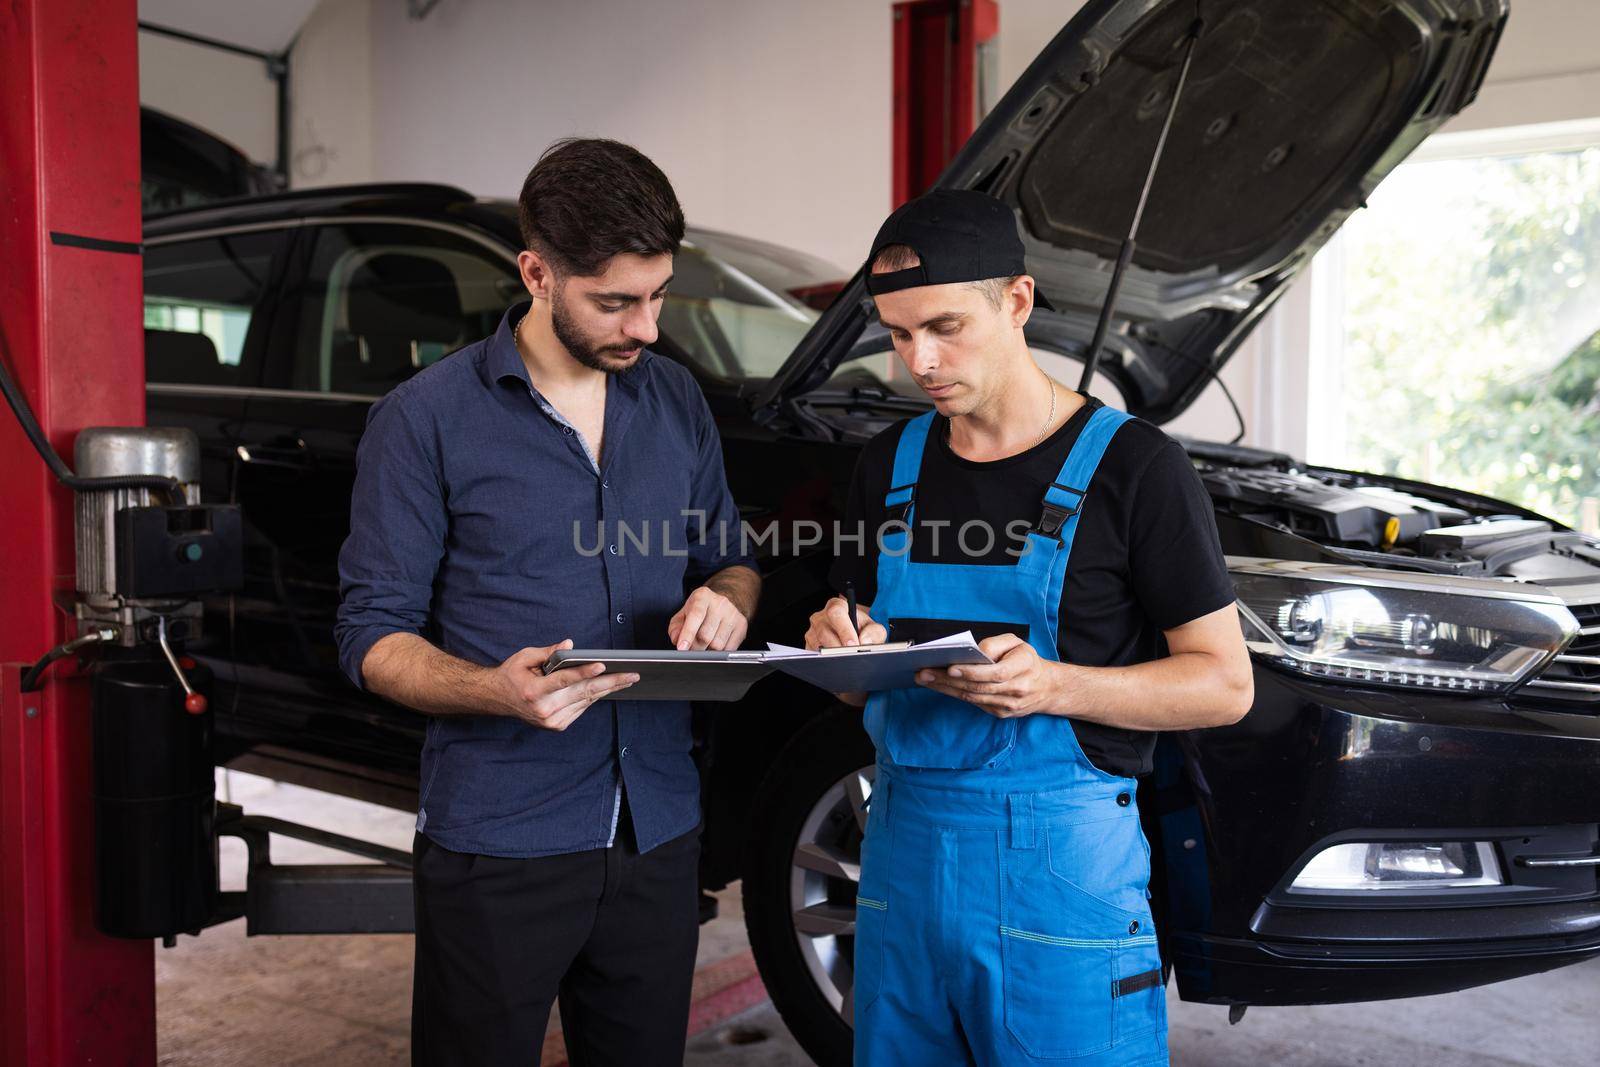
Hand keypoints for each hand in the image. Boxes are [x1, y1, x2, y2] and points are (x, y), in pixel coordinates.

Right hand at [488, 639, 638, 730]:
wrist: (497, 699)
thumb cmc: (512, 674)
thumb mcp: (525, 657)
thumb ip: (548, 652)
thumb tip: (570, 644)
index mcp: (533, 692)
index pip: (563, 680)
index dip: (584, 672)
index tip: (601, 665)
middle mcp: (544, 710)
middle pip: (583, 693)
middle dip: (611, 682)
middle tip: (632, 675)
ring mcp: (552, 721)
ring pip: (586, 701)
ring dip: (608, 689)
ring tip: (627, 678)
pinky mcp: (557, 725)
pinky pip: (582, 707)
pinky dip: (594, 696)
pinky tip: (608, 686)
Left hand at [669, 586, 747, 650]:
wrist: (721, 604)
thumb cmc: (698, 611)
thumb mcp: (682, 615)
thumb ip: (676, 628)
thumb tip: (677, 640)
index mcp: (702, 596)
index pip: (695, 616)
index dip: (688, 634)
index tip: (682, 648)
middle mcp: (720, 603)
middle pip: (706, 636)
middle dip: (695, 647)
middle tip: (692, 647)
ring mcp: (733, 613)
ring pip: (718, 645)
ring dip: (708, 650)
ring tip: (705, 643)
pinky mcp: (742, 625)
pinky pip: (729, 649)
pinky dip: (719, 652)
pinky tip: (716, 643)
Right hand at [804, 596, 887, 708]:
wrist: (854, 637)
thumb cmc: (862, 630)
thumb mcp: (874, 628)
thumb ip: (875, 632)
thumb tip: (864, 642)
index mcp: (837, 607)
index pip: (836, 613)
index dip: (844, 629)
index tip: (854, 645)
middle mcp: (820, 618)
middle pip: (824, 632)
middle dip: (838, 648)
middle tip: (851, 659)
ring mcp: (812, 633)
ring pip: (818, 646)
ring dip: (832, 658)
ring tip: (847, 667)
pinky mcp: (809, 648)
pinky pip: (815, 658)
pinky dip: (827, 665)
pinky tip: (839, 670)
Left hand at [915, 633, 1055, 718]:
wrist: (1047, 687)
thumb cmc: (1026, 660)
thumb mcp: (1017, 643)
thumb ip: (995, 644)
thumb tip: (973, 652)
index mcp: (1023, 667)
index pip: (995, 673)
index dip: (972, 672)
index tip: (950, 667)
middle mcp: (1017, 689)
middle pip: (977, 687)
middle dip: (948, 680)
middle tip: (924, 672)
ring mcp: (1008, 705)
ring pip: (972, 697)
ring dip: (945, 688)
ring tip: (925, 678)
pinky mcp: (1000, 713)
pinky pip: (974, 703)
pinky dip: (954, 694)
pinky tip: (939, 686)